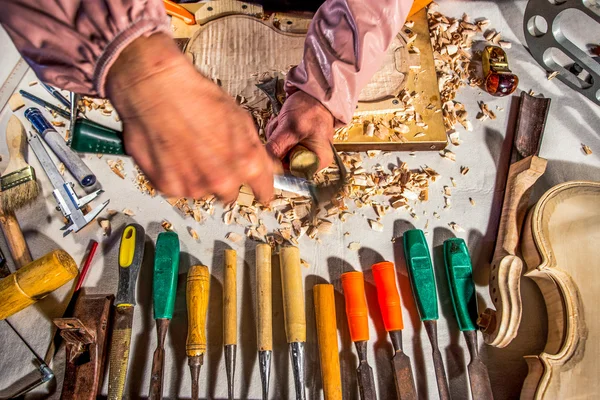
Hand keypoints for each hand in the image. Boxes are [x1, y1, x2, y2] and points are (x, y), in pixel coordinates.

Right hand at [105, 33, 272, 203]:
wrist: (155, 87)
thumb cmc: (197, 96)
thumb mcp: (240, 117)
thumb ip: (256, 149)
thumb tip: (270, 169)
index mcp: (247, 164)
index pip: (263, 191)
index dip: (261, 189)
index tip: (259, 190)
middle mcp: (223, 181)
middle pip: (230, 194)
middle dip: (225, 179)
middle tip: (212, 157)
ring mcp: (194, 187)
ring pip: (203, 191)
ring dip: (199, 177)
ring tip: (188, 149)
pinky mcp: (168, 187)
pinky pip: (178, 189)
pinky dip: (176, 176)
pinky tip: (172, 153)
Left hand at [266, 90, 334, 170]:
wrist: (315, 95)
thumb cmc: (311, 108)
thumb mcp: (291, 129)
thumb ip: (277, 148)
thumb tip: (263, 163)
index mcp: (318, 161)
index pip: (292, 173)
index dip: (279, 162)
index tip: (274, 148)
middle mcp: (313, 160)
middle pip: (284, 163)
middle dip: (277, 146)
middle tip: (281, 131)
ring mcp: (304, 152)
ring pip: (279, 153)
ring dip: (276, 138)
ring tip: (283, 124)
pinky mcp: (297, 144)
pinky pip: (280, 145)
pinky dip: (277, 134)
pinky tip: (282, 124)